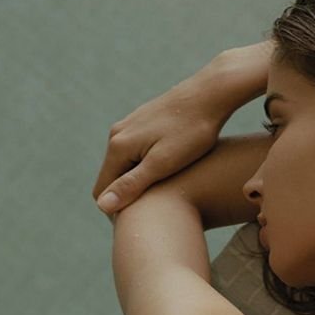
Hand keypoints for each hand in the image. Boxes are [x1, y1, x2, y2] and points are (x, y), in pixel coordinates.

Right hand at [92, 57, 233, 214]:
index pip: (102, 191)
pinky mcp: (144, 122)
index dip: (120, 211)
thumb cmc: (192, 132)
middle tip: (161, 211)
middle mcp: (117, 134)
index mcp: (117, 146)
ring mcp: (130, 126)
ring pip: (125, 166)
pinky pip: (137, 153)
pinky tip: (171, 173)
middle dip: (130, 198)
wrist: (212, 93)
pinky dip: (147, 167)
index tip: (146, 221)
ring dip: (140, 183)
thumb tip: (103, 206)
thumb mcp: (163, 164)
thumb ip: (132, 185)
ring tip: (169, 193)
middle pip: (112, 179)